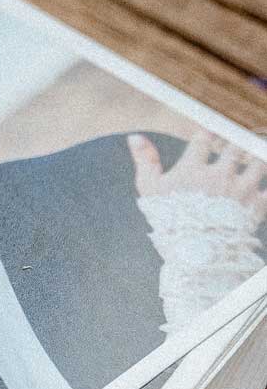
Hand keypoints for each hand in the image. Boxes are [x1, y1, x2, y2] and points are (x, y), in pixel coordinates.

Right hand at [131, 132, 266, 219]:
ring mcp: (241, 189)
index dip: (206, 134)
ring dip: (256, 159)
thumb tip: (134, 136)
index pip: (203, 138)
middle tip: (231, 149)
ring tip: (251, 161)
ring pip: (258, 162)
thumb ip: (145, 160)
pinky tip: (262, 185)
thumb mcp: (149, 190)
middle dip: (233, 145)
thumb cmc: (168, 220)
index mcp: (193, 169)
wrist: (194, 254)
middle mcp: (219, 175)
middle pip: (234, 147)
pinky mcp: (257, 205)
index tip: (208, 136)